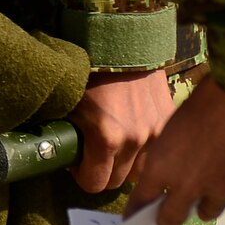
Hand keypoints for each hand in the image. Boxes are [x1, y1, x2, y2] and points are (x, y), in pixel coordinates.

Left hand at [67, 68, 175, 191]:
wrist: (121, 40)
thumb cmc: (87, 70)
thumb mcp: (66, 104)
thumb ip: (64, 136)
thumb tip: (55, 157)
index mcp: (106, 138)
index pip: (95, 184)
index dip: (82, 176)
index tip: (77, 163)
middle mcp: (136, 140)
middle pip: (119, 181)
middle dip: (102, 172)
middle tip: (93, 153)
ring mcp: (157, 132)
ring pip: (141, 170)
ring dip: (127, 164)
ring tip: (114, 145)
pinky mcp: (170, 122)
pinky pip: (158, 151)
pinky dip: (145, 149)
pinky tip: (133, 133)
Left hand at [133, 75, 224, 224]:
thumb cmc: (206, 98)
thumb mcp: (174, 124)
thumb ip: (169, 152)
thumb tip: (169, 167)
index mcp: (163, 166)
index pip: (142, 200)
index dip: (136, 211)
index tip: (132, 219)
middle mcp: (190, 184)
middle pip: (171, 219)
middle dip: (166, 224)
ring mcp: (222, 188)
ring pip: (208, 210)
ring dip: (203, 206)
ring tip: (201, 201)